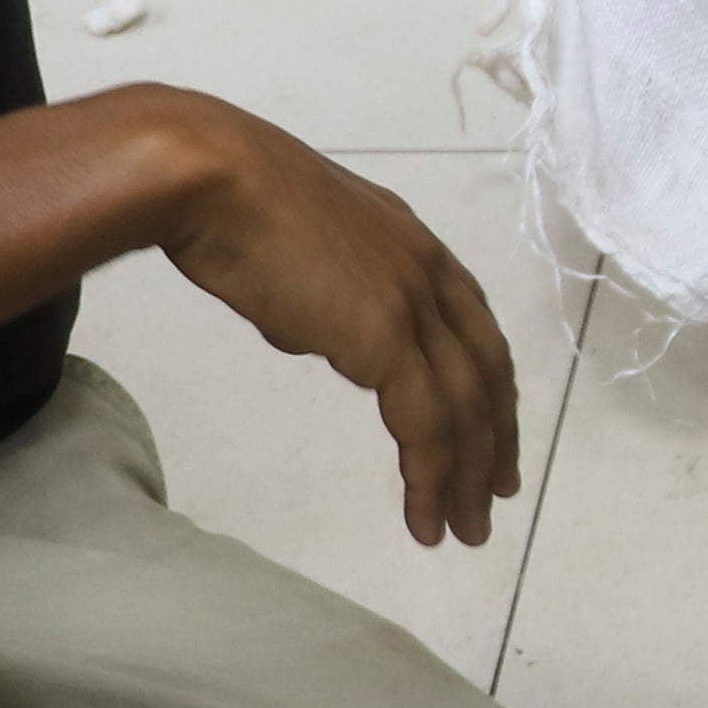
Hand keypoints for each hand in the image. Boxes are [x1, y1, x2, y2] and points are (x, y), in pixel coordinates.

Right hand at [136, 91, 523, 547]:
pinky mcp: (386, 338)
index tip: (491, 428)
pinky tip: (426, 521)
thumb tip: (314, 331)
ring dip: (468, 477)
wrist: (209, 177)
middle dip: (495, 438)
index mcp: (411, 242)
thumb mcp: (295, 251)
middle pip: (485, 370)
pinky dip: (431, 479)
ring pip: (464, 408)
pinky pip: (427, 426)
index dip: (487, 381)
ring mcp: (412, 303)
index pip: (471, 325)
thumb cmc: (228, 203)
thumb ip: (321, 294)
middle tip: (498, 493)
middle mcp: (426, 271)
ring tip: (465, 530)